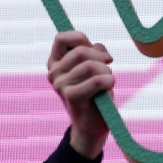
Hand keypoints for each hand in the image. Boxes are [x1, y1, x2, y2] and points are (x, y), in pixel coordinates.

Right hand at [47, 31, 114, 158]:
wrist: (93, 124)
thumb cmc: (95, 94)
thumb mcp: (94, 68)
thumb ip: (94, 52)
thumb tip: (98, 47)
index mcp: (55, 63)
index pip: (62, 38)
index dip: (81, 39)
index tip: (95, 50)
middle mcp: (53, 73)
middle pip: (81, 51)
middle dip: (101, 57)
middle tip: (108, 67)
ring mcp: (60, 85)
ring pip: (90, 65)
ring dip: (106, 72)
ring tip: (107, 81)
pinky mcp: (71, 96)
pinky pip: (96, 80)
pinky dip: (108, 81)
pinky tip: (108, 87)